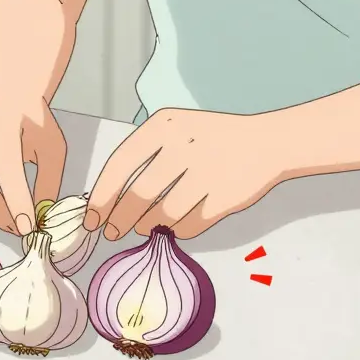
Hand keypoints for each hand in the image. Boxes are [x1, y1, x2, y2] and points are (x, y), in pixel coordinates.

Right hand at [0, 97, 65, 235]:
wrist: (4, 93)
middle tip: (17, 229)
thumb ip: (49, 182)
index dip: (17, 204)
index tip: (29, 228)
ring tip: (4, 223)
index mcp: (1, 123)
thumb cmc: (31, 121)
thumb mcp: (52, 146)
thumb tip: (38, 218)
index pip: (6, 170)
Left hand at [84, 108, 283, 239]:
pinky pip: (189, 226)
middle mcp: (184, 146)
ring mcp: (207, 172)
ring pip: (163, 215)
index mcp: (164, 126)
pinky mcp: (225, 198)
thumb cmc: (209, 140)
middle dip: (119, 220)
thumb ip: (142, 161)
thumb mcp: (173, 133)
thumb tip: (107, 203)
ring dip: (148, 227)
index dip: (102, 196)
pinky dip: (177, 231)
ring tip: (145, 226)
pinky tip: (176, 225)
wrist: (267, 142)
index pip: (120, 164)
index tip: (92, 219)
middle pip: (139, 195)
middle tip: (111, 233)